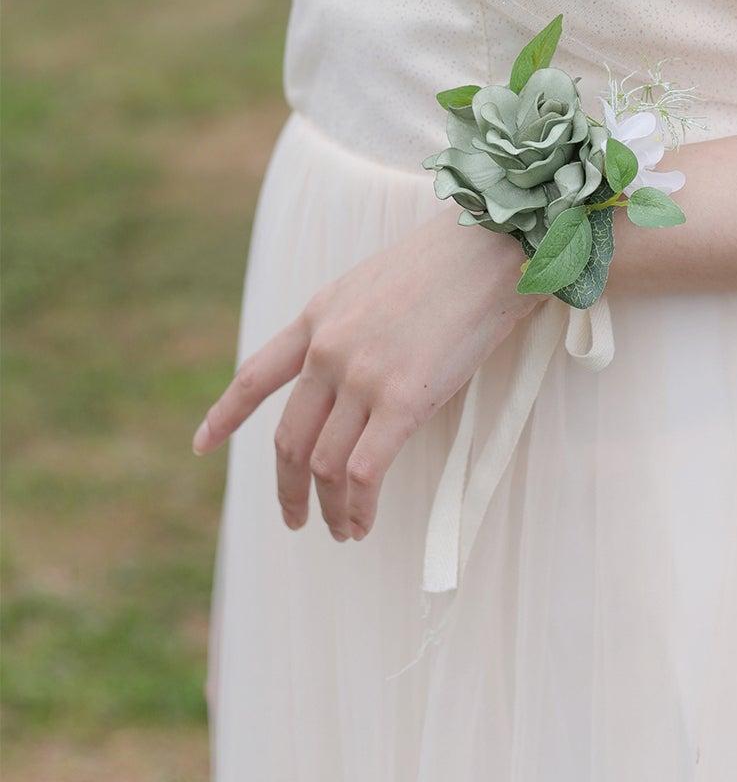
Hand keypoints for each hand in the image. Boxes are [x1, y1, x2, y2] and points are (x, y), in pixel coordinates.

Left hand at [192, 209, 532, 540]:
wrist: (490, 249)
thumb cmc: (448, 263)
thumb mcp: (372, 284)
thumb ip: (347, 327)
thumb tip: (346, 375)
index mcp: (317, 317)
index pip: (256, 375)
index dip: (225, 415)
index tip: (201, 444)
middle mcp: (328, 350)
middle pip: (289, 438)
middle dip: (288, 488)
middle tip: (295, 519)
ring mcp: (362, 376)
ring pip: (324, 464)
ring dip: (329, 508)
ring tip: (342, 531)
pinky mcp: (403, 399)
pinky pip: (365, 472)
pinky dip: (359, 508)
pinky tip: (363, 524)